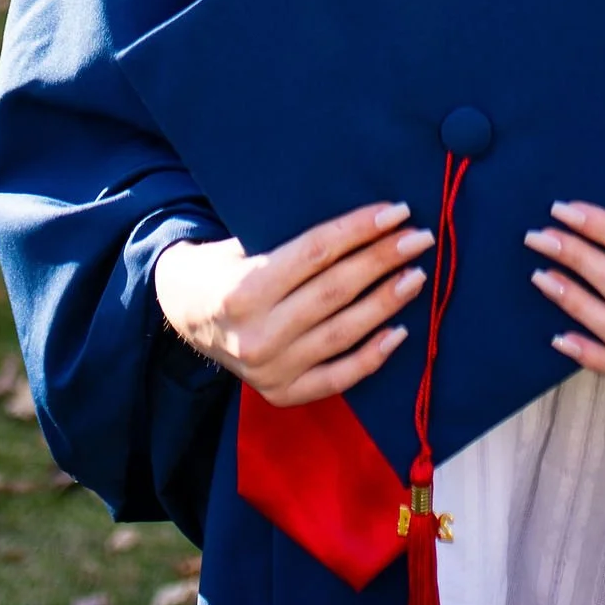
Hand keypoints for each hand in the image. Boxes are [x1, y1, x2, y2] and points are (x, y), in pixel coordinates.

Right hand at [153, 203, 432, 407]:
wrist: (185, 316)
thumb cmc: (224, 267)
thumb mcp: (242, 242)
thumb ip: (294, 240)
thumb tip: (365, 221)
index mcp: (244, 289)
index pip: (317, 252)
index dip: (361, 229)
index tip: (397, 211)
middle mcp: (257, 334)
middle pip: (336, 289)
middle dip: (384, 259)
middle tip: (420, 238)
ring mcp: (270, 369)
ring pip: (343, 332)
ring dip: (387, 302)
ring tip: (416, 276)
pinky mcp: (281, 393)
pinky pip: (338, 377)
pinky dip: (372, 356)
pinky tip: (399, 331)